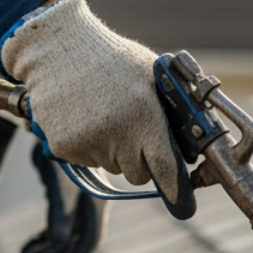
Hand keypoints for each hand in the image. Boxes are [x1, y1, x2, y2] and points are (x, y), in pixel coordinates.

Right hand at [0, 0, 193, 218]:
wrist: (56, 48)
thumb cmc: (111, 58)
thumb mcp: (151, 74)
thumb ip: (174, 106)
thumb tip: (196, 139)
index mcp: (143, 115)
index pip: (164, 167)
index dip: (175, 188)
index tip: (184, 204)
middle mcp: (116, 133)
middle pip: (138, 173)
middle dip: (139, 159)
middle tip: (130, 127)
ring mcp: (88, 142)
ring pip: (112, 167)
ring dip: (112, 150)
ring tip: (102, 114)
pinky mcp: (64, 147)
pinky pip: (88, 162)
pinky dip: (89, 147)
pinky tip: (84, 118)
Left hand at [20, 145, 107, 252]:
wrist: (52, 118)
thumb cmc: (59, 151)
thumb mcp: (58, 183)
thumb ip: (59, 213)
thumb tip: (57, 243)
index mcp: (96, 203)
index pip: (88, 240)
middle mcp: (88, 204)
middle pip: (74, 241)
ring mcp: (76, 200)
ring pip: (63, 234)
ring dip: (45, 250)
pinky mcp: (62, 194)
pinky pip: (55, 223)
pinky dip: (42, 237)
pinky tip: (28, 247)